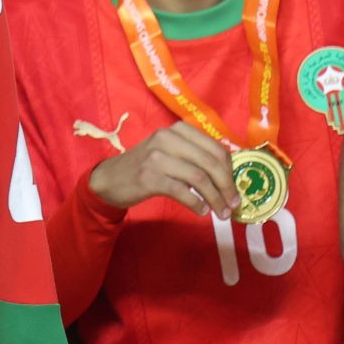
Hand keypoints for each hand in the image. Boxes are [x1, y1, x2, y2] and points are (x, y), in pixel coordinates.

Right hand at [86, 121, 238, 218]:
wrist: (108, 179)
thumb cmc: (144, 167)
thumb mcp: (170, 153)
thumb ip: (194, 156)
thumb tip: (228, 176)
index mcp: (178, 130)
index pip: (215, 148)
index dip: (230, 171)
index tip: (234, 189)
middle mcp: (168, 139)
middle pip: (210, 163)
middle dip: (227, 186)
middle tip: (233, 204)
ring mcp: (157, 157)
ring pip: (199, 178)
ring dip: (215, 198)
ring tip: (221, 212)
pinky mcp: (149, 177)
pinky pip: (182, 191)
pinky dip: (196, 203)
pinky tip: (201, 211)